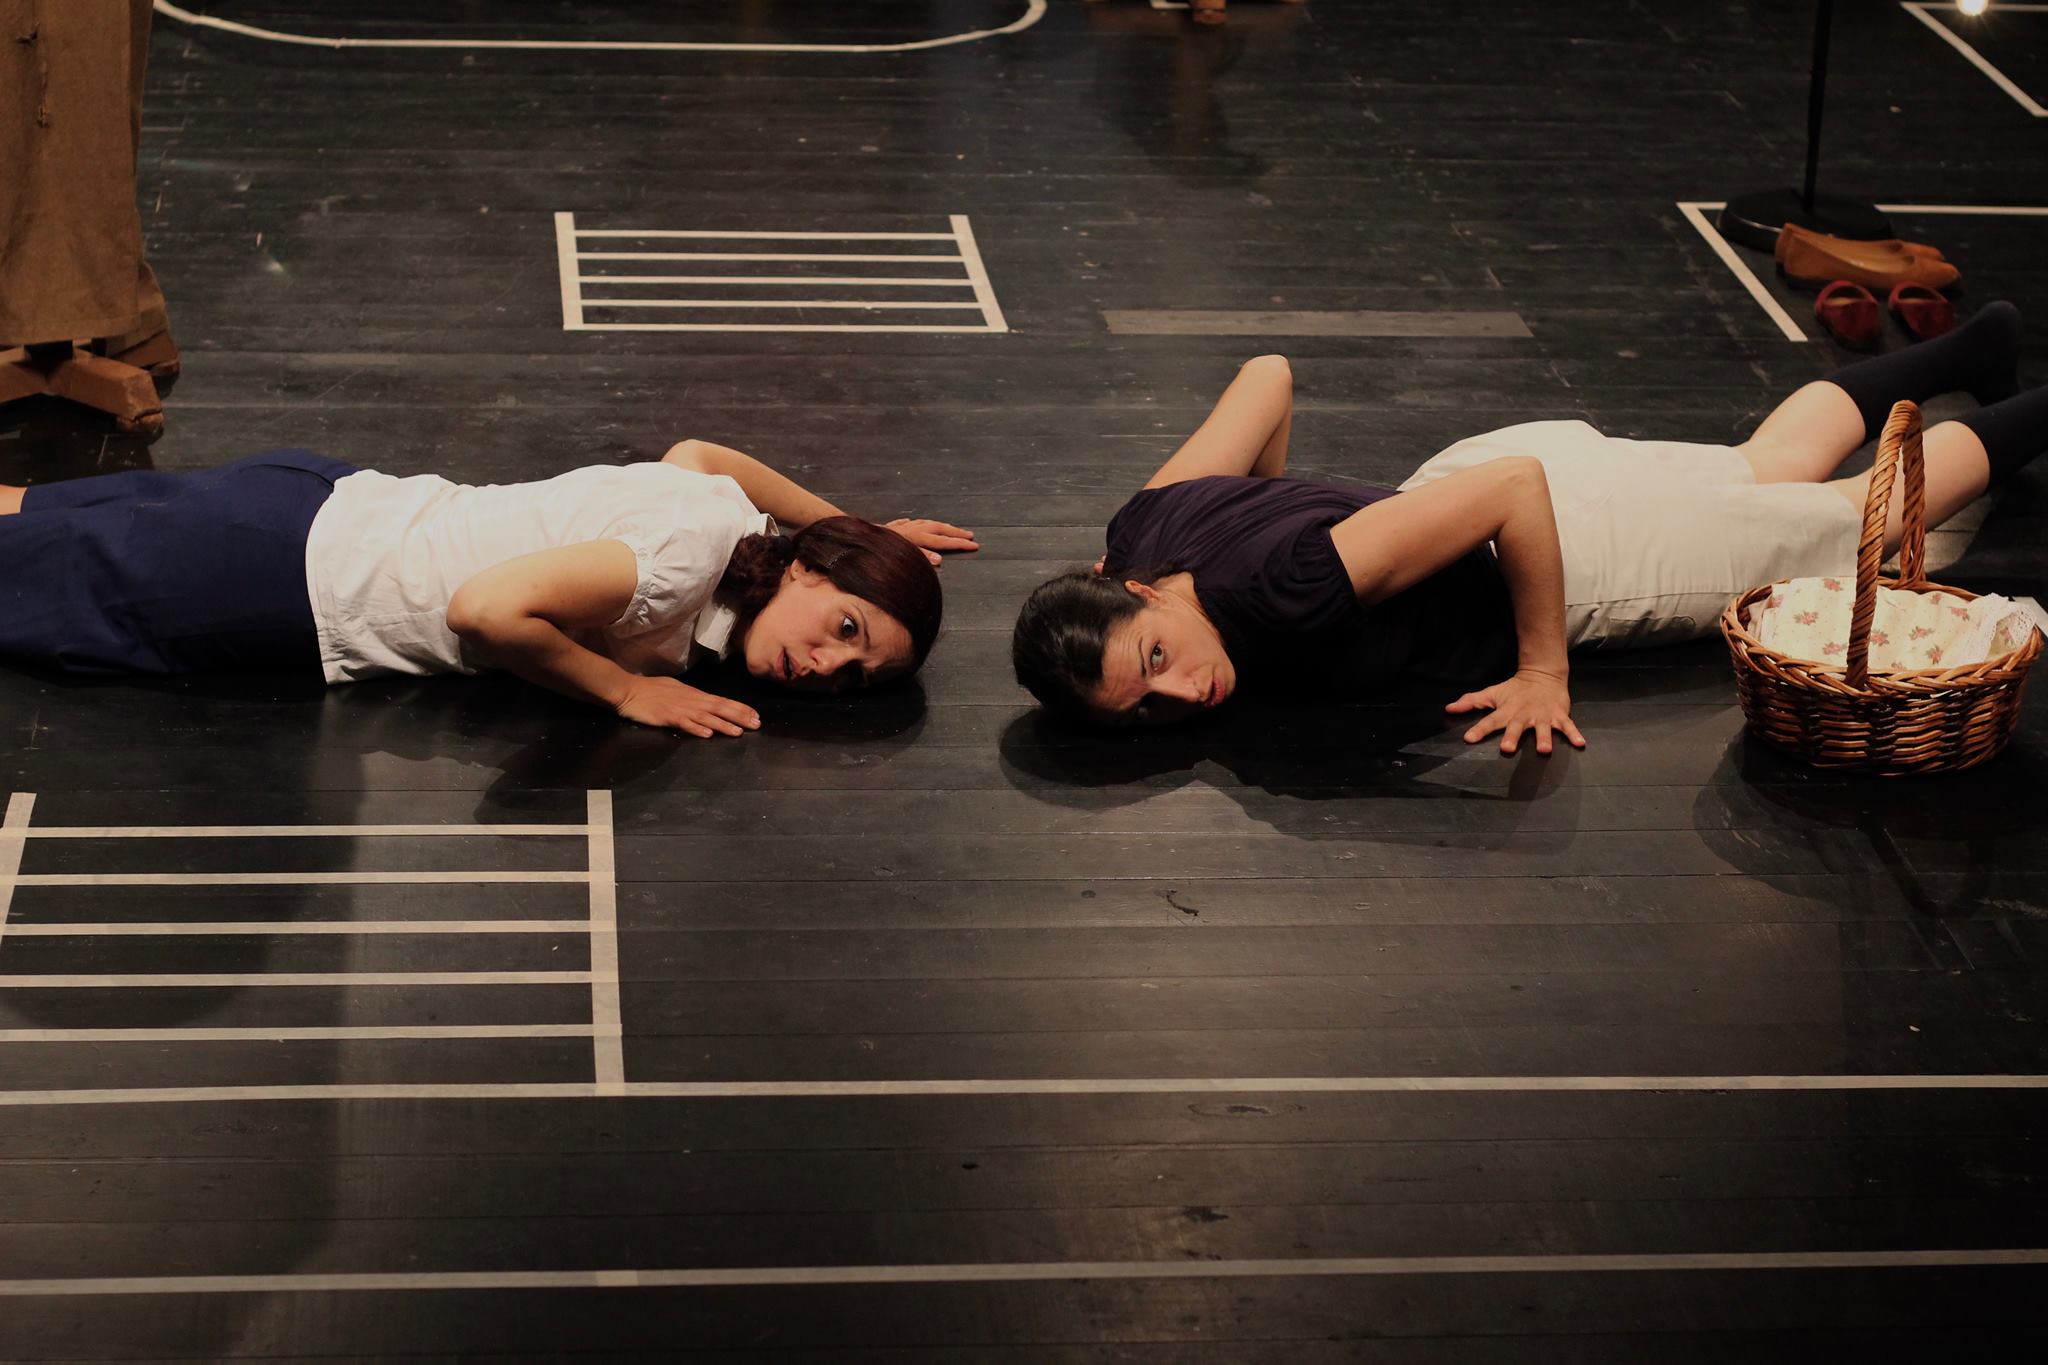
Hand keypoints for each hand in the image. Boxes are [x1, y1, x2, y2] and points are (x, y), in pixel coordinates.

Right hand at [614, 676, 760, 737]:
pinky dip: (696, 728)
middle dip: (739, 716)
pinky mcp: (666, 716)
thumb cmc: (650, 690)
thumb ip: (691, 697)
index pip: (721, 701)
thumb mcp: (676, 690)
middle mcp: (690, 700)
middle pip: (719, 708)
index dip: (740, 708)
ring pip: (706, 717)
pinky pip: (684, 723)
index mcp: (693, 694)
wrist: (627, 689)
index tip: (756, 715)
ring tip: (738, 732)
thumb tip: (706, 703)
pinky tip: (707, 734)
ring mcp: (679, 708)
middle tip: (756, 724)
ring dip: (723, 724)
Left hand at [885, 518, 978, 564]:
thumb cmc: (884, 548)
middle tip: (969, 535)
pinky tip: (917, 523)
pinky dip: (918, 524)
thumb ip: (922, 556)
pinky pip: (911, 523)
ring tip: (950, 528)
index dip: (960, 543)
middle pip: (941, 528)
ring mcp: (906, 526)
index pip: (945, 541)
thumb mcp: (904, 554)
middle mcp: (916, 529)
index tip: (974, 545)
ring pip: (928, 523)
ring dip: (941, 526)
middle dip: (956, 532)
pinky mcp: (896, 526)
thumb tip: (940, 559)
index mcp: (920, 537)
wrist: (865, 536)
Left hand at [1445, 668, 1584, 755]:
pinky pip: (1568, 726)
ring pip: (1543, 729)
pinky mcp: (1559, 715)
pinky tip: (1580, 743)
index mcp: (1507, 711)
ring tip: (1544, 750)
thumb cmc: (1515, 690)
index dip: (1479, 730)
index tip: (1469, 739)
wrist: (1543, 676)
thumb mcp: (1492, 694)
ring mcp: (1542, 715)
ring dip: (1543, 738)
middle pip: (1516, 727)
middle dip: (1512, 737)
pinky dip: (1574, 734)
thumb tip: (1449, 708)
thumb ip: (1471, 702)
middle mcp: (1524, 714)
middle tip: (1507, 749)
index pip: (1490, 721)